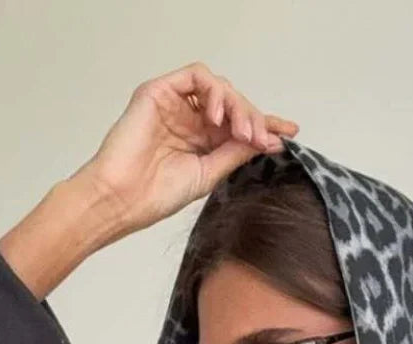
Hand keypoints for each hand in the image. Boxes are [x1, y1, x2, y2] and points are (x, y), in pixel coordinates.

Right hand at [72, 63, 299, 234]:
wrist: (122, 198)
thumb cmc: (156, 195)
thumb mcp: (209, 174)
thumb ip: (236, 153)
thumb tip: (270, 140)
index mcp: (201, 141)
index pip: (239, 125)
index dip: (265, 125)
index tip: (290, 131)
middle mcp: (189, 119)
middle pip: (233, 104)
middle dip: (254, 118)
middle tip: (262, 139)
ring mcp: (175, 104)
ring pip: (218, 87)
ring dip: (237, 106)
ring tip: (242, 132)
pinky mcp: (159, 91)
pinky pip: (195, 75)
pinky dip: (214, 91)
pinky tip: (218, 115)